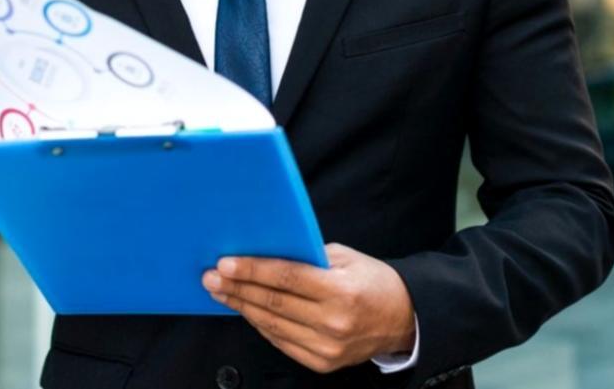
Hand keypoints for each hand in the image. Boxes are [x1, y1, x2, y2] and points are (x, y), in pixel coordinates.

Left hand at [202, 243, 415, 373]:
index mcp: (341, 291)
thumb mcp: (345, 258)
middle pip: (273, 303)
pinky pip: (281, 341)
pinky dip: (260, 325)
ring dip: (242, 307)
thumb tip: (265, 249)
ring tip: (220, 292)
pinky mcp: (322, 363)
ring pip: (273, 324)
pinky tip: (245, 310)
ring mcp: (327, 347)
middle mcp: (333, 322)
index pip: (286, 278)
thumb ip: (308, 256)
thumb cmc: (372, 281)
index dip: (252, 271)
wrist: (402, 319)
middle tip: (210, 278)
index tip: (224, 264)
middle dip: (237, 289)